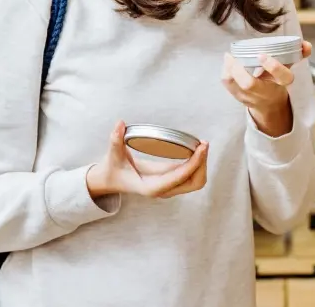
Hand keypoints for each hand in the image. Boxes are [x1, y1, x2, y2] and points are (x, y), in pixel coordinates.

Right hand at [86, 121, 209, 198]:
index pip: (179, 178)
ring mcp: (168, 188)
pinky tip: (197, 150)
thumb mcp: (112, 155)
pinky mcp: (171, 181)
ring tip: (202, 146)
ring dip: (202, 165)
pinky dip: (197, 164)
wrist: (110, 180)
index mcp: (151, 187)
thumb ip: (115, 140)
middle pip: (194, 183)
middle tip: (204, 144)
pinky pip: (191, 176)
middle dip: (202, 165)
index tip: (202, 147)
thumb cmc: (113, 169)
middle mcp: (163, 190)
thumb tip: (120, 124)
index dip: (194, 163)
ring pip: (196, 181)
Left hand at [220, 40, 310, 109]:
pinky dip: (225, 71)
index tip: (263, 55)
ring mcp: (250, 96)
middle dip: (241, 70)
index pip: (282, 77)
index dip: (273, 66)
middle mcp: (265, 92)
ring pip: (235, 85)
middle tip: (236, 55)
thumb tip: (305, 45)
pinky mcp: (238, 96)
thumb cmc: (277, 81)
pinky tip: (227, 61)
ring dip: (230, 69)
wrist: (268, 105)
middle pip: (250, 84)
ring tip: (229, 56)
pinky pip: (228, 84)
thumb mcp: (289, 68)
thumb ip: (298, 54)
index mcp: (281, 83)